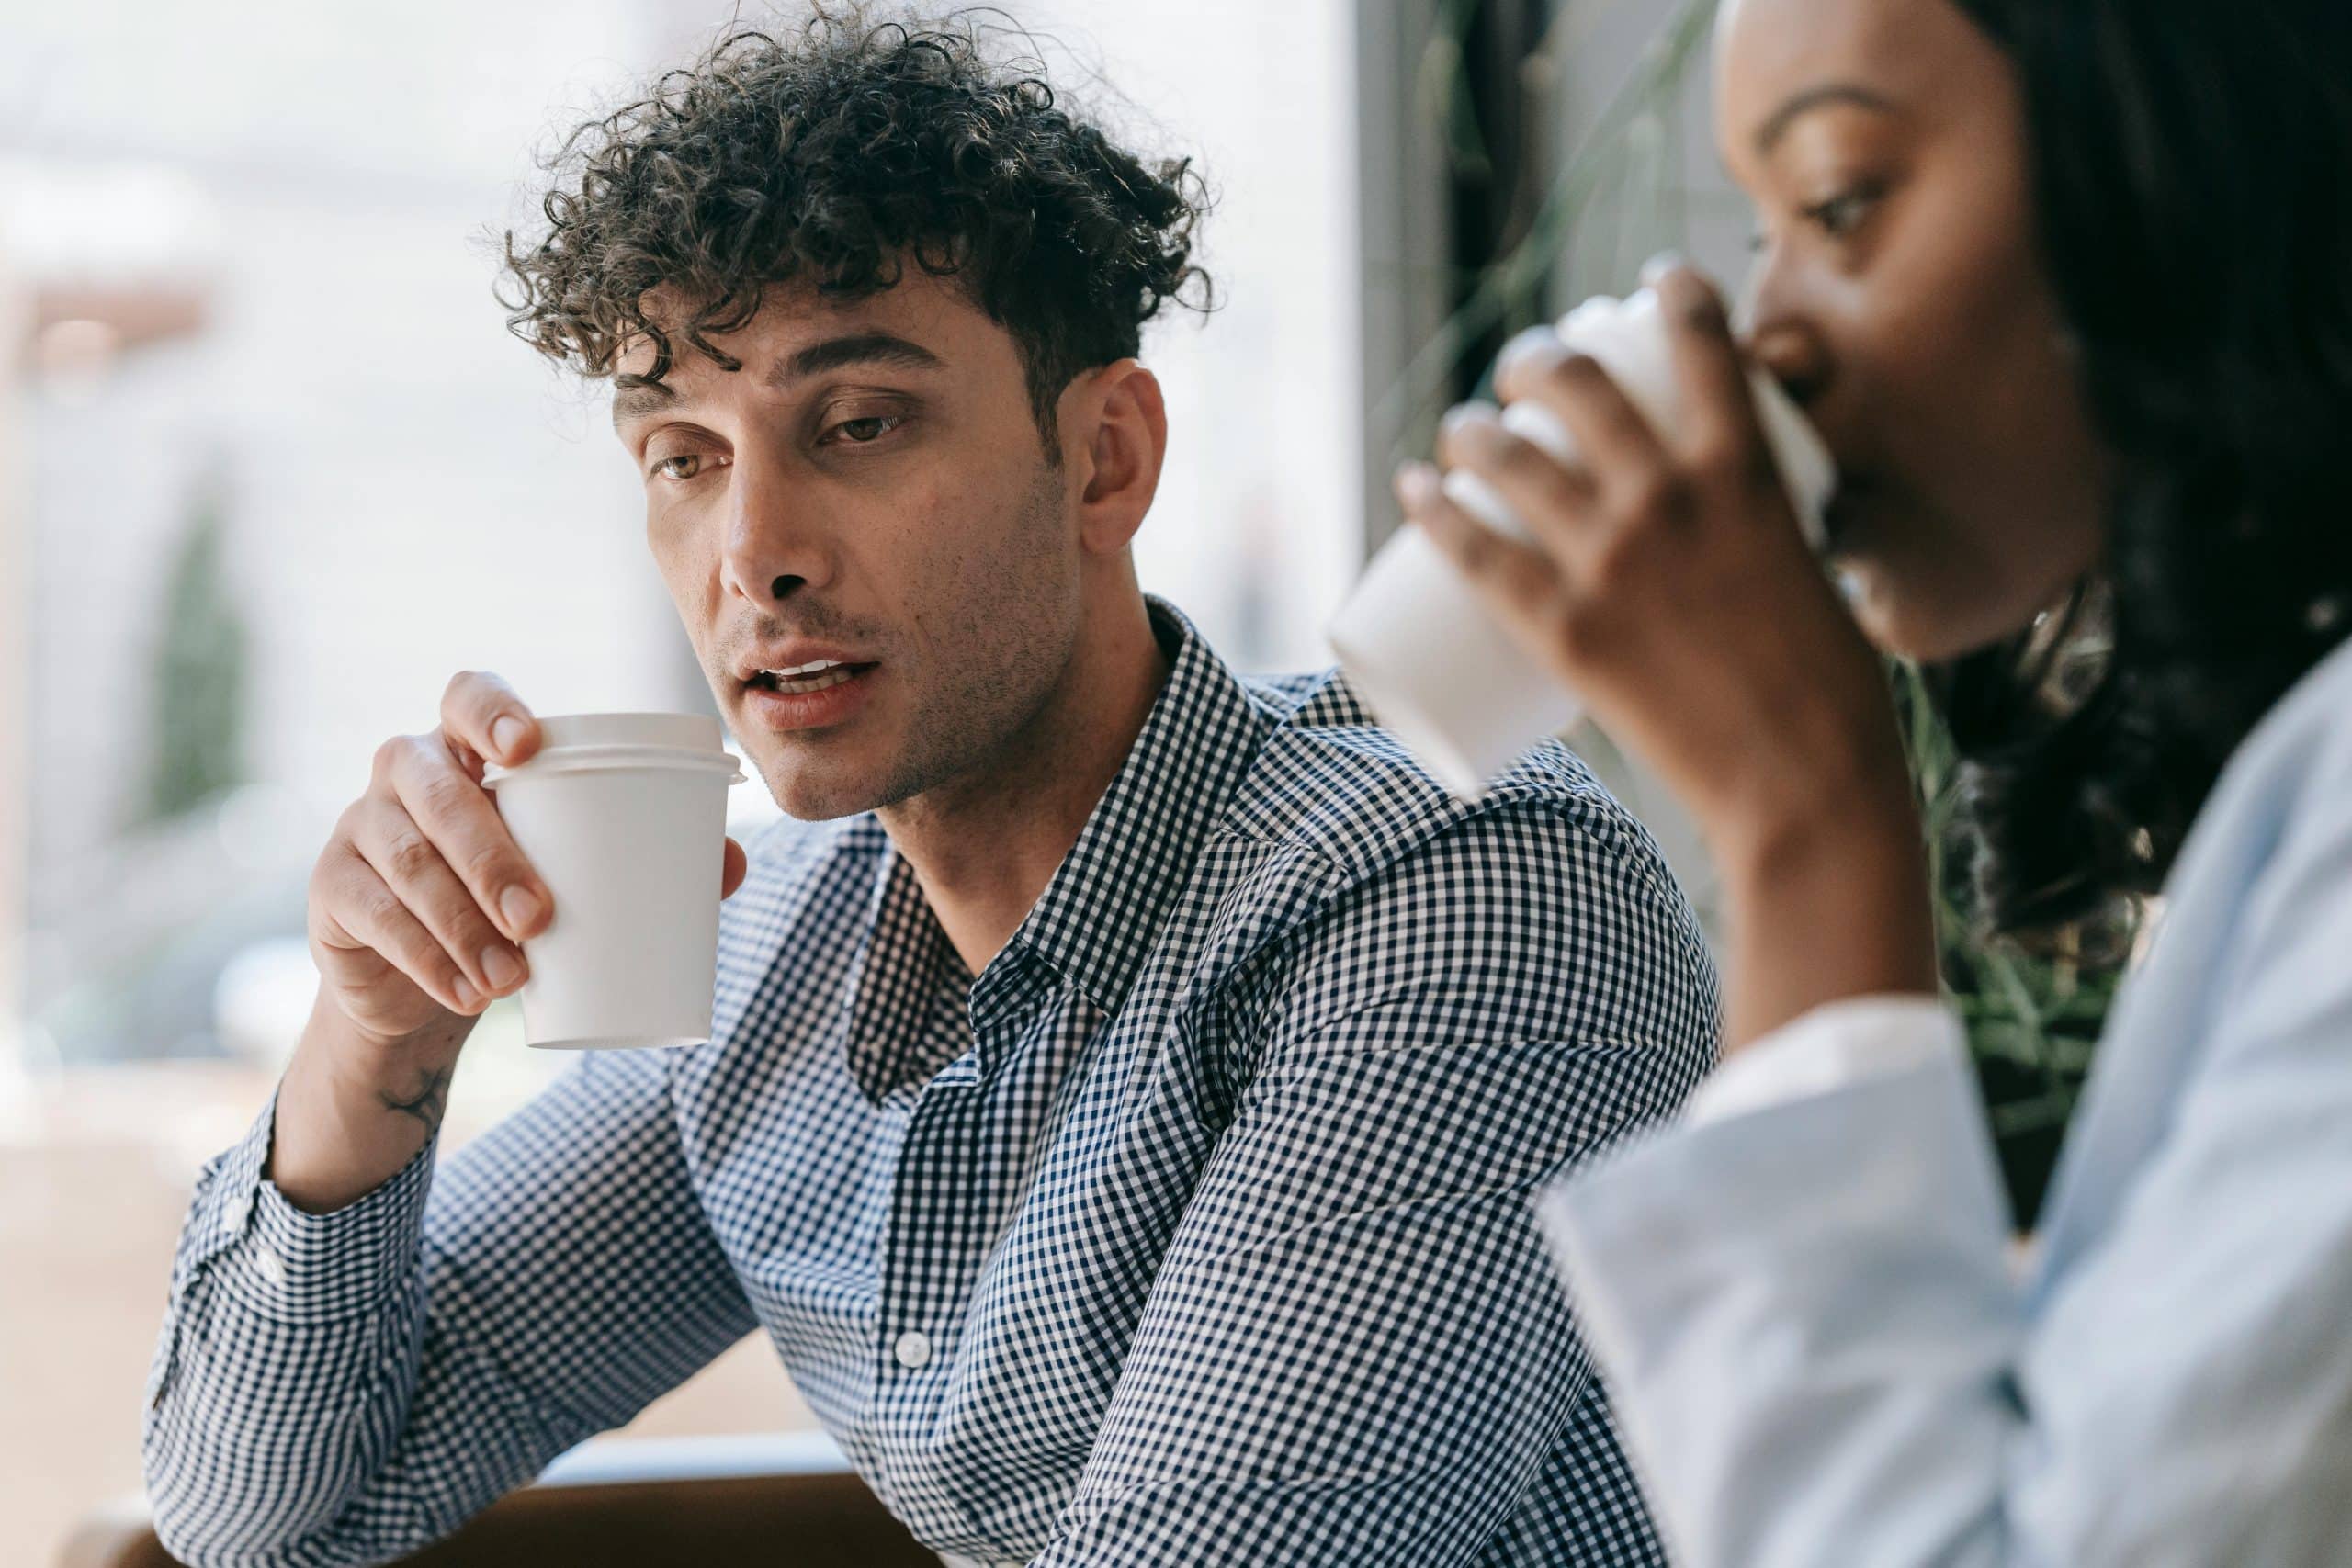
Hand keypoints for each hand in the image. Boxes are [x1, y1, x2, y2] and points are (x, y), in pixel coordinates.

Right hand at [307, 672, 751, 1052]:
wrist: (428, 982)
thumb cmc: (515, 902)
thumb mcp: (574, 875)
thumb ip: (652, 859)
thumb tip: (734, 862)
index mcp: (467, 747)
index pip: (464, 695)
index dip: (490, 710)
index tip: (528, 749)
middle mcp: (405, 771)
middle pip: (435, 790)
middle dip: (489, 855)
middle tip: (541, 918)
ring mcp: (358, 826)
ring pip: (405, 860)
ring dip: (461, 923)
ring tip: (512, 978)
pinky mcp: (331, 889)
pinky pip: (374, 915)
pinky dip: (426, 958)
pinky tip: (467, 992)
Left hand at [1406, 264, 1910, 865]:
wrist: (1805, 785)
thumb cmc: (1830, 696)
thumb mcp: (1811, 576)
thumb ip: (1767, 543)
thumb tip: (1728, 542)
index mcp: (1747, 472)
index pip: (1702, 342)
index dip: (1671, 295)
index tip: (1646, 287)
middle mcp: (1670, 497)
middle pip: (1577, 387)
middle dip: (1539, 360)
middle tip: (1524, 373)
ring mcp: (1610, 563)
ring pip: (1510, 459)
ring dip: (1474, 428)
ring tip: (1463, 429)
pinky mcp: (1566, 630)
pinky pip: (1475, 554)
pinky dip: (1435, 510)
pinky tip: (1413, 487)